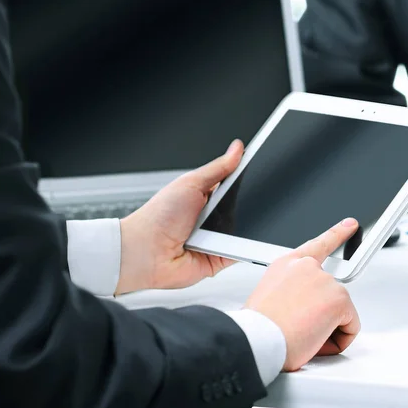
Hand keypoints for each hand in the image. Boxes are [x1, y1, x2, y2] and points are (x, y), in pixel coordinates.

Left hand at [116, 140, 243, 294]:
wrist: (145, 252)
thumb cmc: (159, 217)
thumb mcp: (190, 183)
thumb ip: (218, 168)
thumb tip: (237, 149)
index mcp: (207, 195)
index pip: (236, 183)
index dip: (248, 177)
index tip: (262, 169)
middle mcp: (214, 216)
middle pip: (244, 206)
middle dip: (247, 203)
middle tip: (239, 200)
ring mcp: (218, 238)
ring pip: (246, 229)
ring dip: (242, 226)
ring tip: (220, 225)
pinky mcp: (221, 258)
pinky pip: (241, 252)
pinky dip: (243, 247)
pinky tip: (233, 241)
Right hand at [245, 218, 360, 370]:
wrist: (257, 339)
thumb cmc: (258, 328)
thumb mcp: (269, 299)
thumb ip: (292, 293)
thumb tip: (304, 310)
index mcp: (286, 264)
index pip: (317, 245)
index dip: (337, 234)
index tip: (350, 224)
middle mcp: (306, 266)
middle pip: (332, 293)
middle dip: (323, 315)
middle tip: (300, 327)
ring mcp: (325, 279)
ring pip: (340, 314)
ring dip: (325, 330)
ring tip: (300, 335)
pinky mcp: (339, 297)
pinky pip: (351, 327)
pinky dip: (338, 341)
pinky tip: (315, 340)